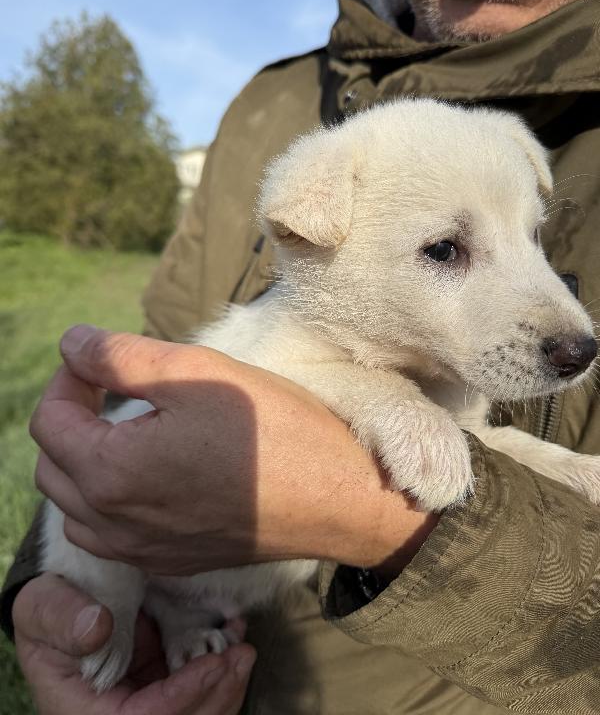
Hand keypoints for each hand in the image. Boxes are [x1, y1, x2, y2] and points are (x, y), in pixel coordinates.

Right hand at [14, 573, 254, 714]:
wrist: (60, 607)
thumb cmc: (48, 610)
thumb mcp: (42, 607)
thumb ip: (62, 618)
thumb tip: (96, 628)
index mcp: (86, 713)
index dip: (181, 699)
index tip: (212, 666)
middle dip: (216, 695)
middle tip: (241, 656)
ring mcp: (146, 703)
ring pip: (196, 712)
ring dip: (226, 686)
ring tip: (243, 647)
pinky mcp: (163, 685)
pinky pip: (199, 690)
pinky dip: (221, 670)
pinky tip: (234, 637)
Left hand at [32, 325, 436, 575]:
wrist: (337, 496)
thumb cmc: (273, 429)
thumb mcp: (196, 372)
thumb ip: (120, 356)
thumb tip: (72, 343)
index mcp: (111, 473)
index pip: (48, 421)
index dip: (67, 378)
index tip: (96, 356)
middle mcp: (114, 524)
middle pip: (54, 466)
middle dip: (70, 418)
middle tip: (108, 386)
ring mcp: (142, 552)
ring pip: (76, 508)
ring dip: (84, 464)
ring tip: (124, 430)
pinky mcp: (171, 563)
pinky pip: (112, 536)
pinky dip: (110, 501)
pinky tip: (148, 475)